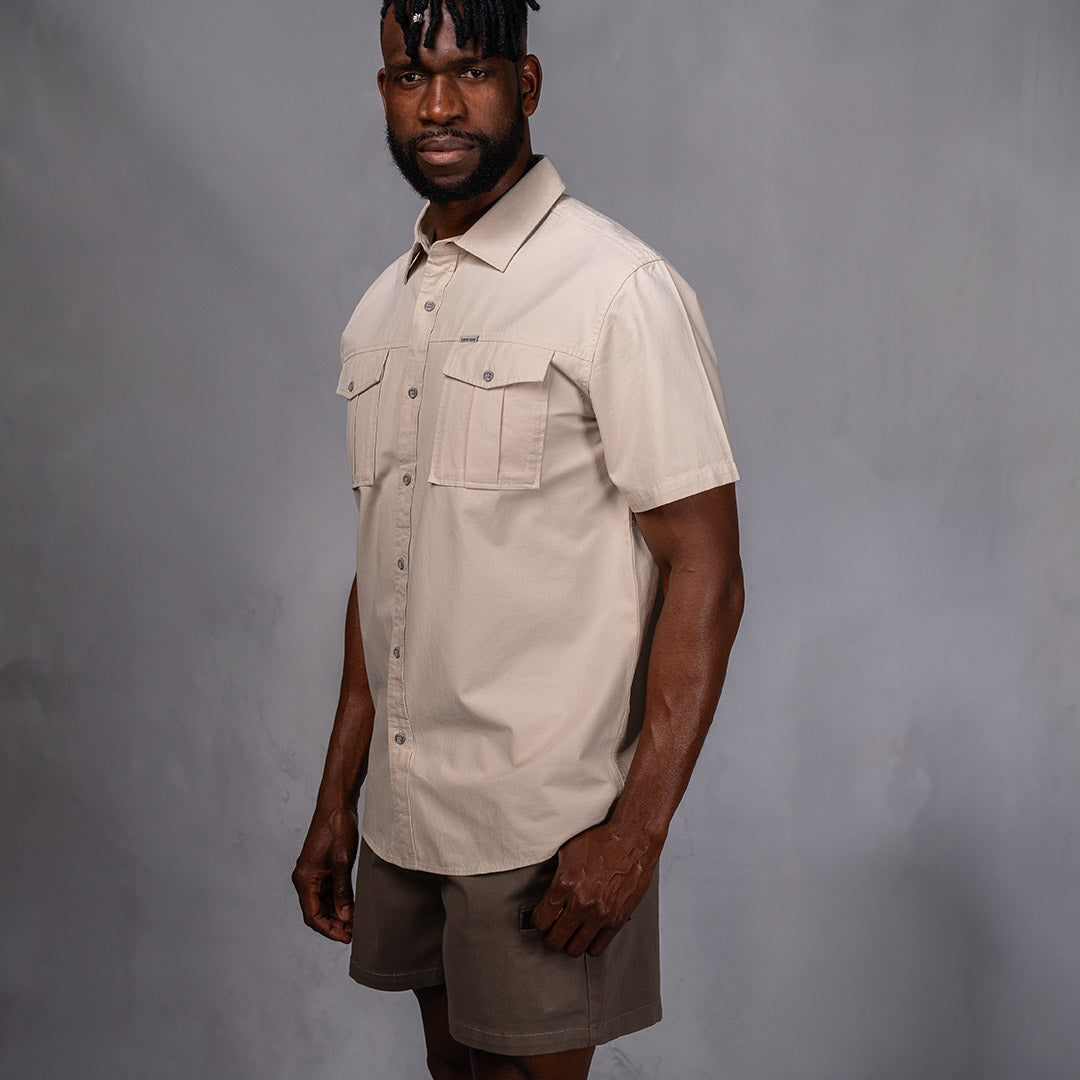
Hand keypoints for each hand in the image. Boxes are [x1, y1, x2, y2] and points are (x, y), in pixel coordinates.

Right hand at [292, 806, 358, 942]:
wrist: (336, 804)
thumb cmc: (337, 828)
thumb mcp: (343, 861)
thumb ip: (343, 891)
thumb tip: (345, 917)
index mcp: (304, 878)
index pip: (312, 915)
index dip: (329, 930)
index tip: (346, 938)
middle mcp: (304, 878)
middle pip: (316, 912)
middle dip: (333, 925)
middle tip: (353, 935)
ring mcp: (312, 874)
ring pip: (322, 904)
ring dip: (336, 915)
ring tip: (355, 925)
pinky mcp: (321, 869)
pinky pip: (327, 892)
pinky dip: (338, 902)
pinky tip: (352, 908)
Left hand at [530, 822, 658, 957]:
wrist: (633, 840)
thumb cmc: (602, 842)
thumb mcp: (568, 852)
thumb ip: (556, 876)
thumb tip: (547, 895)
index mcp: (564, 884)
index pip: (540, 920)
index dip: (538, 921)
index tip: (542, 918)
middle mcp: (580, 903)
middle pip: (554, 940)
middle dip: (551, 935)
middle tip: (555, 927)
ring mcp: (599, 914)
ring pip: (574, 949)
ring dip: (570, 942)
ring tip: (572, 932)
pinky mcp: (616, 920)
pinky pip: (597, 948)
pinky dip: (590, 944)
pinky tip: (589, 932)